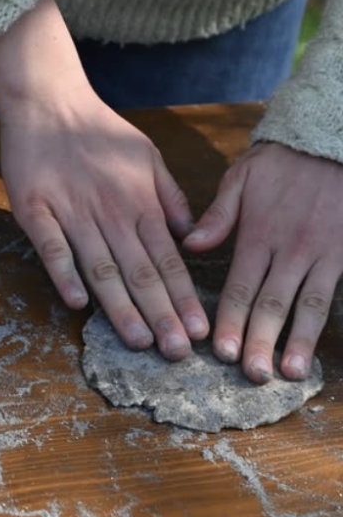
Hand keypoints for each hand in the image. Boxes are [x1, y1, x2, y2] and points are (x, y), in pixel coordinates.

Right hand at [0, 98, 207, 359]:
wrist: (49, 103)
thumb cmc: (100, 131)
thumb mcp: (148, 156)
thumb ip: (170, 197)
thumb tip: (191, 237)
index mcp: (140, 202)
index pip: (169, 259)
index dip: (184, 297)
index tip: (198, 331)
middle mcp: (111, 212)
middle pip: (141, 271)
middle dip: (161, 314)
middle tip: (176, 353)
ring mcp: (72, 212)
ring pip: (101, 267)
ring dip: (121, 307)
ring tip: (138, 340)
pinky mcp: (35, 210)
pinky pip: (53, 247)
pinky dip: (65, 274)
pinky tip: (78, 303)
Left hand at [184, 141, 342, 382]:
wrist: (334, 141)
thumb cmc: (283, 161)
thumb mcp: (242, 177)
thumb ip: (217, 215)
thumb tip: (189, 245)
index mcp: (259, 235)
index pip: (240, 288)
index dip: (230, 321)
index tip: (221, 351)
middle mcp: (291, 250)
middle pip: (272, 304)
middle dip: (260, 342)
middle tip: (251, 375)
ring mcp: (325, 253)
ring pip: (311, 305)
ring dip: (300, 341)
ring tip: (292, 373)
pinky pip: (338, 289)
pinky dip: (330, 318)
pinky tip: (326, 346)